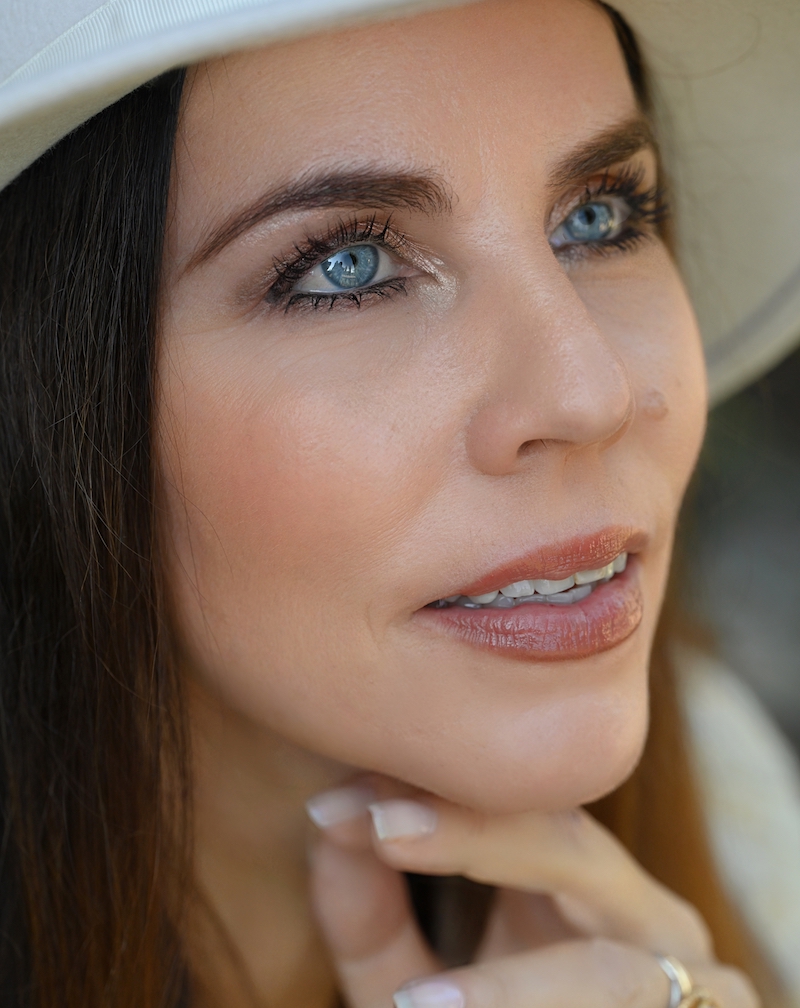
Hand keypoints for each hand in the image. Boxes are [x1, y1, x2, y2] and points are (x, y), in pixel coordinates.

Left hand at [307, 779, 758, 1007]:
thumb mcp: (425, 989)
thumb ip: (372, 923)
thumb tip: (325, 825)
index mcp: (578, 882)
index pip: (510, 804)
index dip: (425, 794)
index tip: (332, 805)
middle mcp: (643, 915)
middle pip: (568, 844)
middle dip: (473, 832)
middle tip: (380, 827)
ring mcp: (693, 978)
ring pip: (609, 969)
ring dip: (513, 987)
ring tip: (422, 1005)